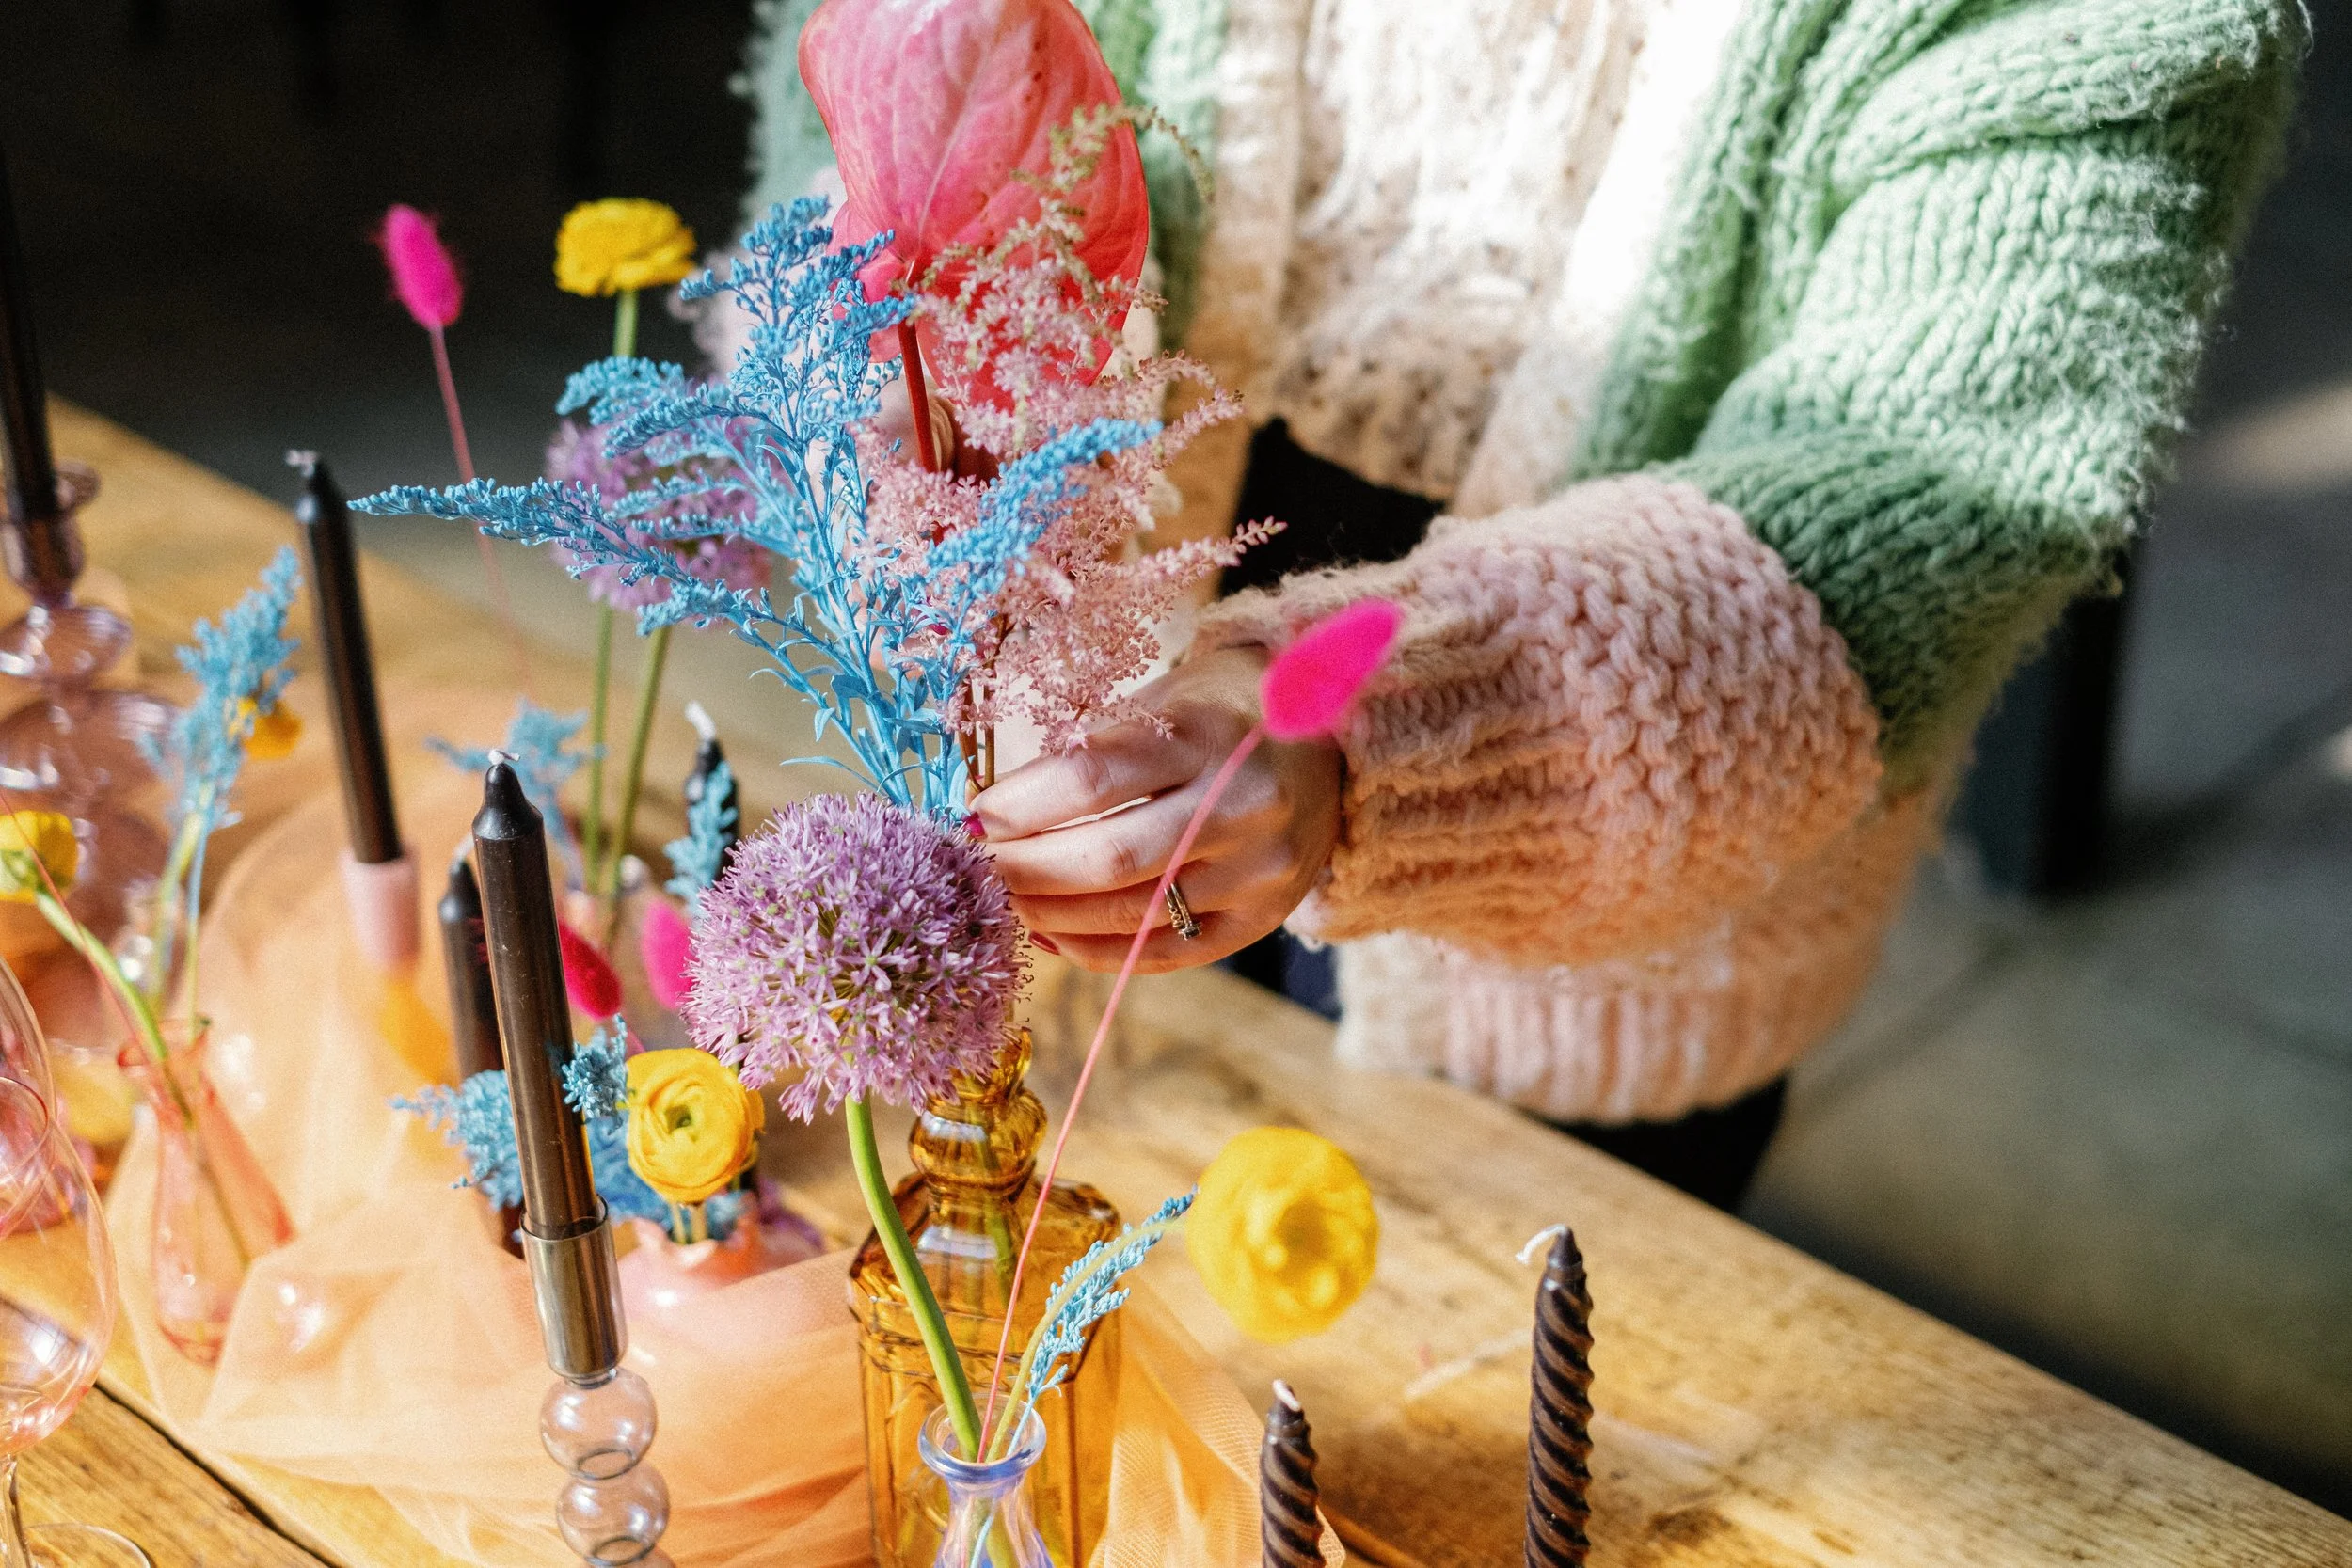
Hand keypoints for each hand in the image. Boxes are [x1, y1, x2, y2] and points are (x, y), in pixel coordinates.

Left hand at [974, 646, 1342, 972]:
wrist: (1325, 739)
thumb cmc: (1214, 713)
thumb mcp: (1156, 704)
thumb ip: (1086, 757)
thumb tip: (994, 819)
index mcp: (1208, 736)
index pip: (1091, 779)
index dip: (1019, 805)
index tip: (974, 815)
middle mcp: (1244, 807)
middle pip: (1107, 858)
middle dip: (1023, 870)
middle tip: (978, 868)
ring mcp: (1260, 872)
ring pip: (1130, 914)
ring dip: (1049, 914)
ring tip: (1006, 900)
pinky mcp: (1263, 919)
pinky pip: (1164, 953)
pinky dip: (1095, 951)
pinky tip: (1052, 934)